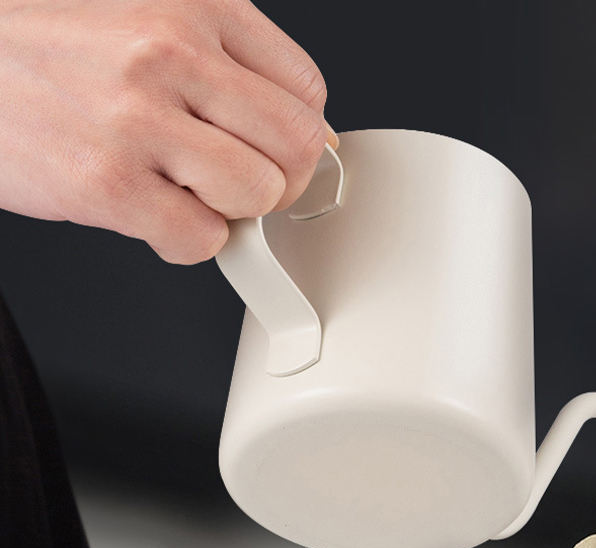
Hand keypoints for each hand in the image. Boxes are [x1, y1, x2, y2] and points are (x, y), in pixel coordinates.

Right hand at [0, 0, 336, 263]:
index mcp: (195, 6)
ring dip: (232, 210)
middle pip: (297, 146)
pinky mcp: (107, 183)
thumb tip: (302, 126)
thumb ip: (223, 59)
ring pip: (257, 195)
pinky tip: (155, 212)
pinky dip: (187, 239)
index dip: (296, 135)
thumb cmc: (50, 42)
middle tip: (242, 182)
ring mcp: (137, 119)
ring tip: (189, 191)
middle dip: (279, 179)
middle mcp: (170, 53)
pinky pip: (200, 239)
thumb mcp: (144, 13)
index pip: (306, 90)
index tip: (272, 152)